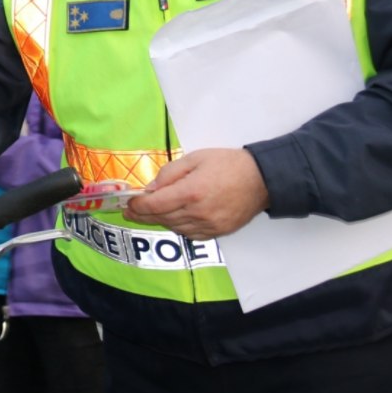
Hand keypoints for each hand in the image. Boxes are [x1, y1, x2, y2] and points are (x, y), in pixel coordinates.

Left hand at [122, 148, 268, 239]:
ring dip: (160, 221)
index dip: (138, 205)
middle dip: (143, 215)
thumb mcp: (196, 158)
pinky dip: (178, 227)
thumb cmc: (228, 164)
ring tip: (149, 214)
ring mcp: (209, 225)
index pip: (155, 205)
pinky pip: (190, 234)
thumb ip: (170, 173)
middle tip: (130, 212)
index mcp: (191, 192)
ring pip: (174, 228)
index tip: (129, 203)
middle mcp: (198, 213)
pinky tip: (172, 220)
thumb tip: (151, 188)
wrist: (262, 179)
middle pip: (162, 218)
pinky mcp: (218, 232)